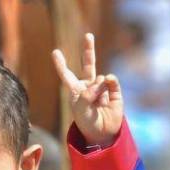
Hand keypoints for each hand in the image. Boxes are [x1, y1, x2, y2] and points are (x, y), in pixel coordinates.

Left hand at [52, 33, 123, 148]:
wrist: (102, 134)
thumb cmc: (87, 123)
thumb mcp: (81, 110)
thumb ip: (88, 94)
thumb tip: (103, 79)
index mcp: (75, 91)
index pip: (66, 75)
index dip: (61, 64)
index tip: (55, 52)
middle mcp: (88, 86)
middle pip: (88, 64)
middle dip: (88, 50)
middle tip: (88, 35)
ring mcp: (102, 87)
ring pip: (100, 76)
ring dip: (99, 88)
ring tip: (99, 103)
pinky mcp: (114, 90)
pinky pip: (111, 81)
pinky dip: (110, 83)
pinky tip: (109, 86)